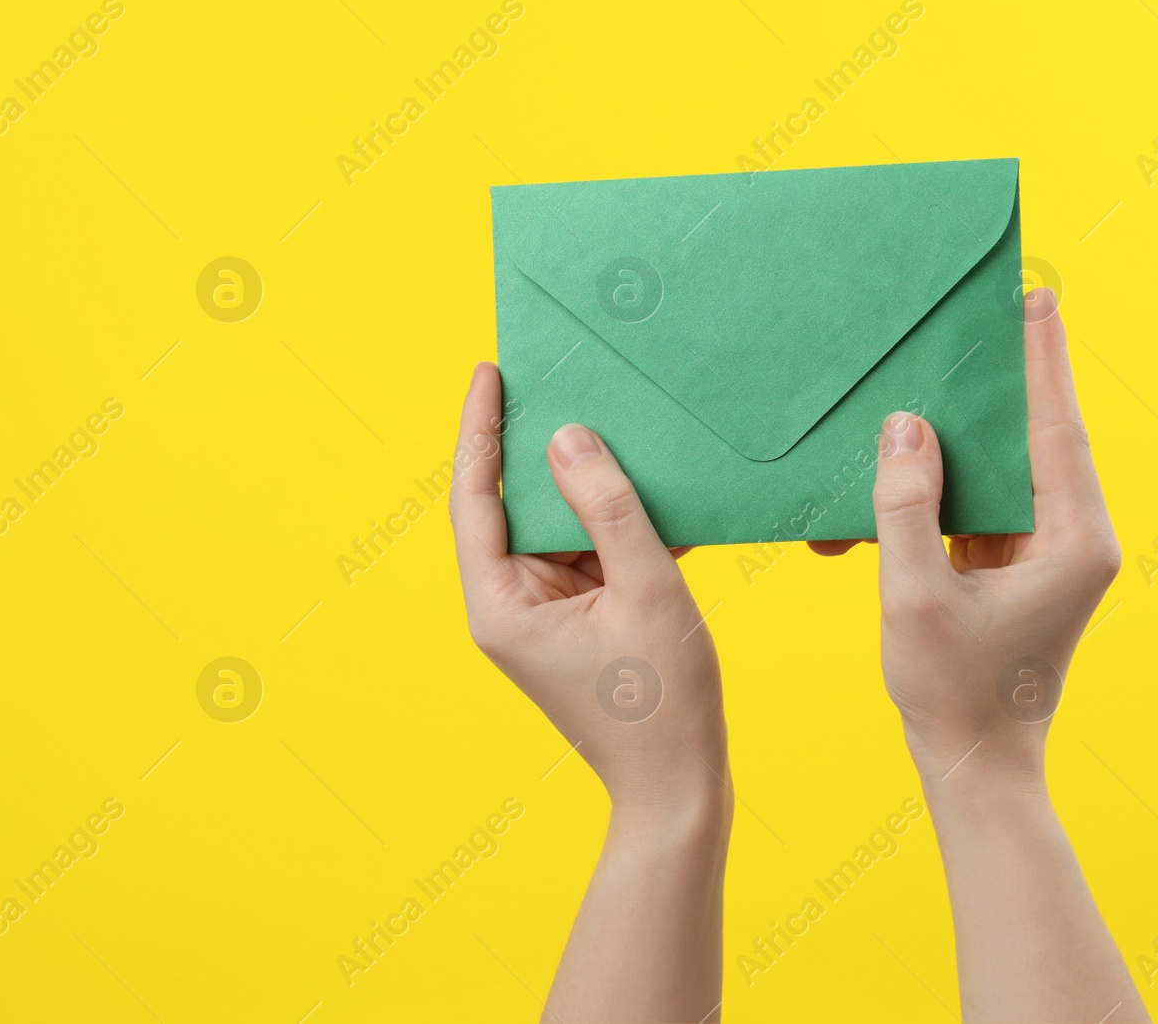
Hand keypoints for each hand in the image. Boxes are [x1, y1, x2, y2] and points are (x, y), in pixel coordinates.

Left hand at [451, 362, 727, 813]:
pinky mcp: (575, 619)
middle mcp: (507, 605)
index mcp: (500, 604)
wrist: (681, 788)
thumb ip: (610, 509)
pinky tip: (647, 481)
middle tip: (555, 374)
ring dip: (584, 482)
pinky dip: (613, 521)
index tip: (489, 370)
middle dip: (536, 444)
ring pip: (554, 525)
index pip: (476, 497)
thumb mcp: (646, 590)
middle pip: (512, 504)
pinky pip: (587, 552)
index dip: (480, 429)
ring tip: (610, 416)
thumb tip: (568, 437)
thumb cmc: (663, 703)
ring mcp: (541, 613)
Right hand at [815, 288, 1143, 1021]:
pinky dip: (951, 481)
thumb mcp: (913, 594)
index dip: (1043, 363)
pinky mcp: (1019, 568)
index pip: (1056, 432)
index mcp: (1070, 542)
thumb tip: (906, 427)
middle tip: (994, 314)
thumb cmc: (950, 690)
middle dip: (1012, 380)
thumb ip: (906, 506)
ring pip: (1011, 469)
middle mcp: (1072, 540)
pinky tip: (913, 456)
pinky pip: (986, 504)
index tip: (1037, 301)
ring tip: (947, 374)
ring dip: (974, 430)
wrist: (974, 763)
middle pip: (1040, 439)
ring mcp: (1048, 554)